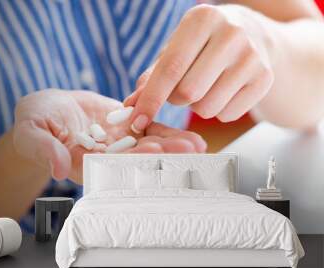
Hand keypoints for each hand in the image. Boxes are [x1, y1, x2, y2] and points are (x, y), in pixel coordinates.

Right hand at [13, 89, 205, 182]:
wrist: (50, 109)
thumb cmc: (34, 121)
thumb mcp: (31, 131)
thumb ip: (43, 148)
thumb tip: (57, 169)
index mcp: (83, 164)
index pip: (110, 166)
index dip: (130, 161)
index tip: (151, 153)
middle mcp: (107, 158)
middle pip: (137, 160)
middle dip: (162, 157)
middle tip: (187, 152)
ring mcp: (120, 144)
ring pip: (149, 147)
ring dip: (172, 147)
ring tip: (196, 145)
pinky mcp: (129, 128)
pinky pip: (150, 131)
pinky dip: (169, 133)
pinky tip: (191, 137)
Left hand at [125, 4, 273, 132]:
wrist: (255, 35)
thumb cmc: (204, 45)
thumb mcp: (176, 48)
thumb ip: (152, 76)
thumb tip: (131, 105)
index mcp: (202, 19)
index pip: (170, 69)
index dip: (150, 99)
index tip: (136, 120)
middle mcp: (231, 33)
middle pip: (188, 93)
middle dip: (177, 99)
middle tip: (182, 89)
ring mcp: (252, 56)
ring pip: (208, 108)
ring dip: (198, 107)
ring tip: (206, 87)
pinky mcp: (265, 78)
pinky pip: (228, 115)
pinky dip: (219, 111)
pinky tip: (224, 92)